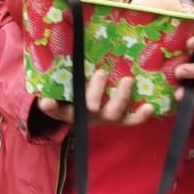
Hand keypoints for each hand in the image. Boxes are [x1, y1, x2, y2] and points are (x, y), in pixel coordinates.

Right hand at [37, 67, 155, 127]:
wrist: (83, 114)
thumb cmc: (69, 99)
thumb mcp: (58, 96)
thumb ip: (51, 96)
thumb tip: (43, 100)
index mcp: (70, 111)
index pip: (61, 110)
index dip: (53, 107)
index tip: (47, 101)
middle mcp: (88, 116)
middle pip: (91, 108)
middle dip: (96, 91)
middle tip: (101, 73)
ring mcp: (105, 117)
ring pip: (114, 114)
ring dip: (121, 97)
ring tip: (127, 80)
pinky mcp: (119, 118)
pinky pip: (130, 120)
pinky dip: (140, 116)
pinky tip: (150, 107)